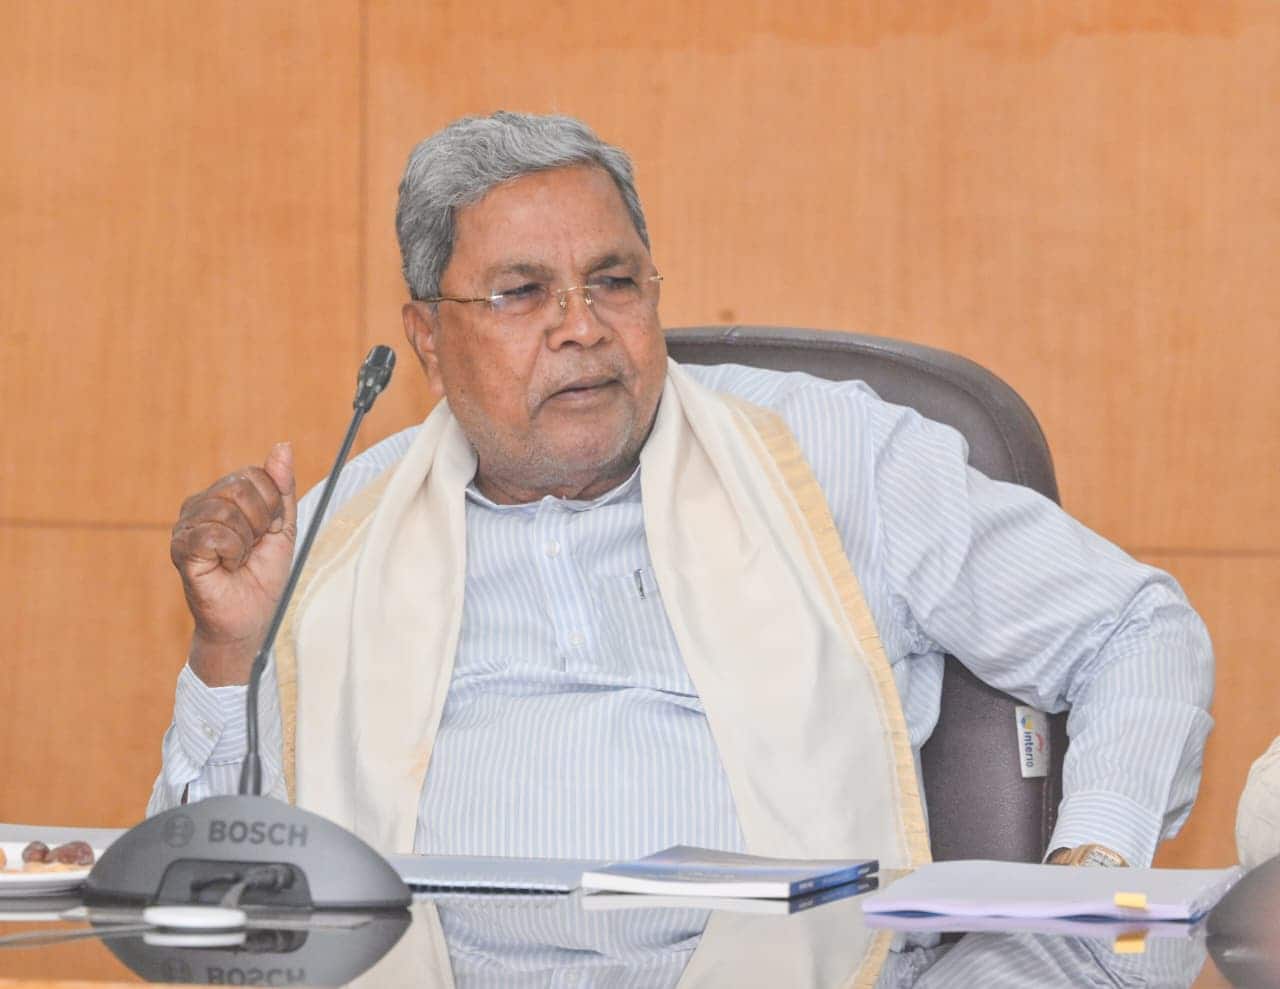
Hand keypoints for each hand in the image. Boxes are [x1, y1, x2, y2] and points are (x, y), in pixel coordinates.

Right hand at [170, 442, 297, 685]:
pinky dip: (232, 553)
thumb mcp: (283, 526)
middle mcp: (198, 506)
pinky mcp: (181, 549)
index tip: (268, 532)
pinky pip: (215, 533)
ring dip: (246, 541)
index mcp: (220, 497)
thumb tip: (283, 445)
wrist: (251, 618)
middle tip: (253, 548)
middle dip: (261, 522)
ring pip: (227, 510)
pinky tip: (226, 567)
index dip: (272, 505)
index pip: (254, 475)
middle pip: (241, 487)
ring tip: (238, 559)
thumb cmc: (263, 575)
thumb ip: (282, 487)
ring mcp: (185, 527)